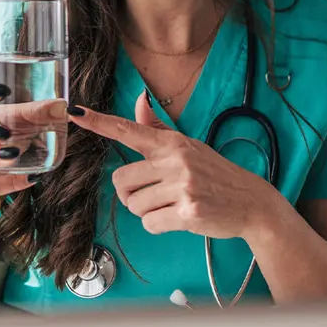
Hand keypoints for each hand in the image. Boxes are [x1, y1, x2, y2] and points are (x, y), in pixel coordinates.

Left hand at [67, 92, 279, 239]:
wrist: (251, 202)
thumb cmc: (216, 174)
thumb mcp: (189, 146)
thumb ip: (158, 129)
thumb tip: (139, 100)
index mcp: (172, 143)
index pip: (128, 129)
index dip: (98, 122)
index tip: (75, 111)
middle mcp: (176, 161)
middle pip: (121, 180)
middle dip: (130, 193)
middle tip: (153, 195)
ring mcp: (183, 187)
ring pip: (134, 205)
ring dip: (146, 211)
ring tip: (171, 206)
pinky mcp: (189, 213)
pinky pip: (150, 224)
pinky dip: (159, 226)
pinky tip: (178, 219)